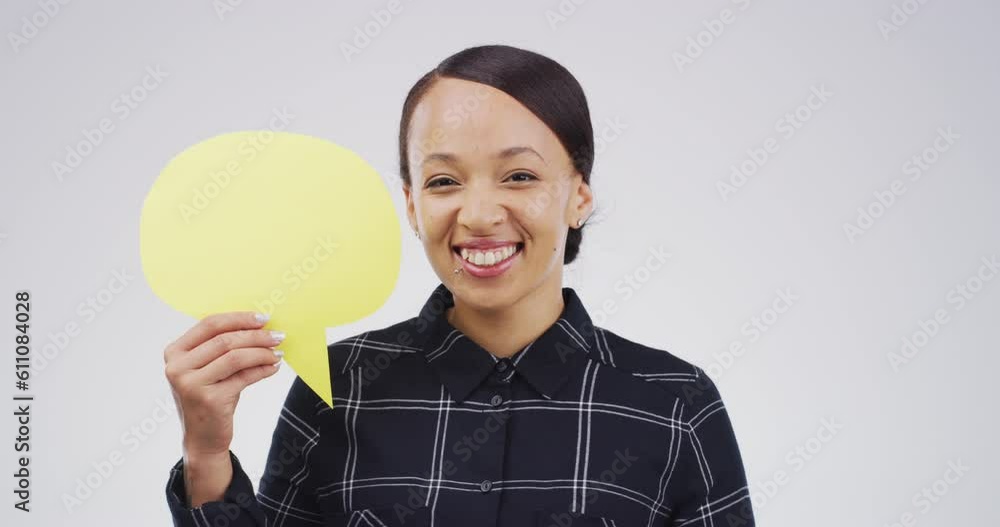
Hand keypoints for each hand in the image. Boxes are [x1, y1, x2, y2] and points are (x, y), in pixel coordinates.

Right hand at [164, 311, 283, 456]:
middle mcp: (177, 367)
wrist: (203, 439)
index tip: (263, 319)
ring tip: (278, 353)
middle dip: (256, 336)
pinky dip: (263, 369)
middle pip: (225, 340)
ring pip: (235, 356)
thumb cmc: (210, 397)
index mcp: (174, 352)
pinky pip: (244, 377)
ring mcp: (190, 384)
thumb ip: (222, 347)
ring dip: (262, 352)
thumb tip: (259, 326)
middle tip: (278, 336)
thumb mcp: (209, 369)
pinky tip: (273, 367)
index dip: (239, 318)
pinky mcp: (209, 399)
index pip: (209, 324)